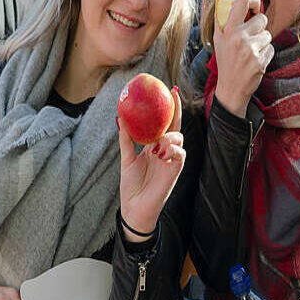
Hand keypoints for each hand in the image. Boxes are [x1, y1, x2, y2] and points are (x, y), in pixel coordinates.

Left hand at [119, 87, 184, 242]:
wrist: (135, 208)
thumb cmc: (132, 185)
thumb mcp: (127, 159)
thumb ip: (126, 140)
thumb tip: (120, 118)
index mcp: (156, 147)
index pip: (165, 124)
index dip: (169, 108)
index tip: (169, 90)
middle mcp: (166, 151)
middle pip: (176, 127)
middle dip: (177, 110)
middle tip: (173, 96)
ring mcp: (172, 160)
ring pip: (179, 139)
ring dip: (169, 137)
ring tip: (157, 144)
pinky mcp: (175, 171)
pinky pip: (180, 155)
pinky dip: (172, 151)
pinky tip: (161, 153)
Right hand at [213, 0, 273, 117]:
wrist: (231, 90)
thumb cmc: (226, 62)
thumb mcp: (218, 41)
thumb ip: (222, 21)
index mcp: (228, 30)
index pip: (242, 2)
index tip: (256, 4)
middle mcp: (239, 38)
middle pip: (262, 19)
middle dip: (260, 27)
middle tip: (251, 38)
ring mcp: (251, 50)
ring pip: (268, 35)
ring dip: (263, 42)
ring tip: (251, 53)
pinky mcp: (260, 61)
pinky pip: (271, 48)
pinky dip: (266, 54)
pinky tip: (255, 61)